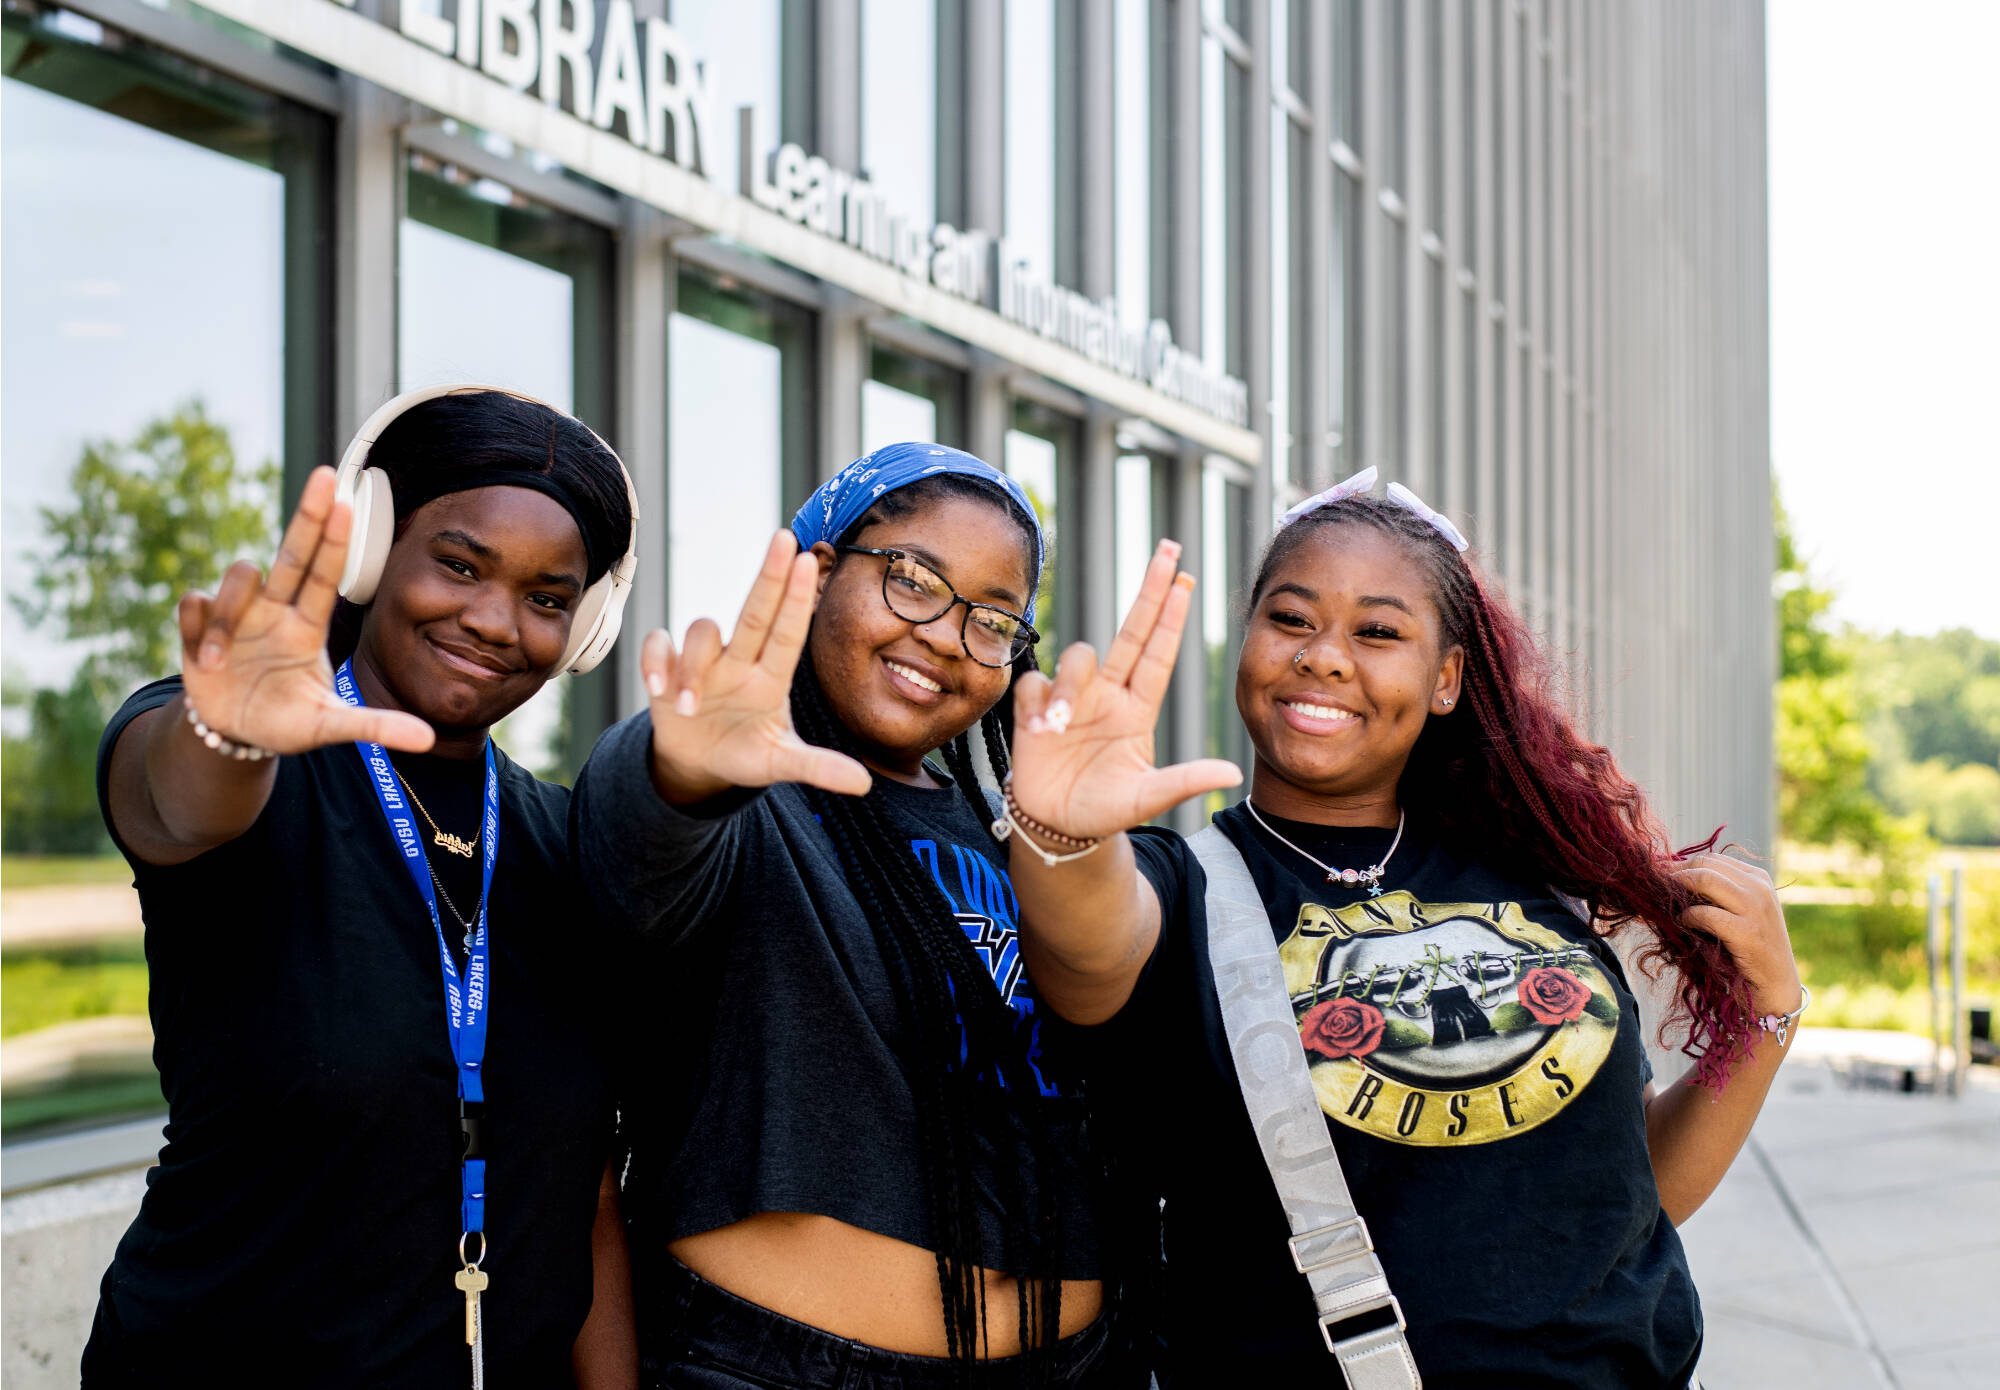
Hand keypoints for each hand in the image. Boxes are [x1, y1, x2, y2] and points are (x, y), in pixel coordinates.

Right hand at [178, 467, 434, 755]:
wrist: (235, 734)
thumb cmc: (287, 719)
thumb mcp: (331, 725)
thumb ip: (375, 727)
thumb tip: (428, 740)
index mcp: (306, 627)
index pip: (325, 575)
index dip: (335, 541)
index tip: (347, 502)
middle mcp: (274, 611)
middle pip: (292, 552)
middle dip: (308, 514)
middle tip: (326, 474)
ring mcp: (237, 617)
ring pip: (238, 578)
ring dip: (227, 614)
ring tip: (220, 659)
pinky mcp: (199, 631)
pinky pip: (194, 603)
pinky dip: (197, 620)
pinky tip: (203, 651)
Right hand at [641, 531, 871, 803]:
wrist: (698, 763)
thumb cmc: (744, 753)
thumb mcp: (780, 763)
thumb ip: (816, 767)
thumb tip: (864, 785)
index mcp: (771, 677)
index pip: (788, 633)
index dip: (798, 600)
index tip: (809, 561)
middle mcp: (740, 660)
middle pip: (755, 610)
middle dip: (769, 577)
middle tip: (784, 538)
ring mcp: (704, 662)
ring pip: (703, 631)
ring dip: (695, 664)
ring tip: (690, 706)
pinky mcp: (668, 668)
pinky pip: (659, 646)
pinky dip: (657, 663)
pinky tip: (660, 689)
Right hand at [1010, 539, 1242, 839]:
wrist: (1055, 829)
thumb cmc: (1104, 810)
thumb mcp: (1148, 798)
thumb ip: (1185, 781)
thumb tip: (1233, 772)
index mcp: (1137, 709)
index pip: (1159, 653)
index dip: (1171, 617)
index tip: (1187, 579)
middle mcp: (1108, 694)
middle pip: (1131, 629)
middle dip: (1150, 589)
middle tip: (1169, 548)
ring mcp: (1073, 699)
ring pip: (1078, 657)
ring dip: (1070, 687)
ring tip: (1059, 728)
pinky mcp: (1036, 708)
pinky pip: (1037, 684)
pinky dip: (1040, 702)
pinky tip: (1040, 730)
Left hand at [1670, 851, 1800, 1014]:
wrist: (1776, 988)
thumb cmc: (1748, 950)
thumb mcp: (1739, 912)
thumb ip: (1716, 893)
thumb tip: (1669, 877)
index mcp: (1757, 878)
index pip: (1711, 858)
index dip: (1681, 865)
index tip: (1662, 878)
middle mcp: (1759, 888)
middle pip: (1704, 864)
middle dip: (1675, 874)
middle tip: (1656, 888)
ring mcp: (1756, 908)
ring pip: (1704, 880)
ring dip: (1678, 890)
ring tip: (1667, 904)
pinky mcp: (1748, 932)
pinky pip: (1705, 914)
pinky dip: (1687, 917)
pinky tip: (1682, 924)